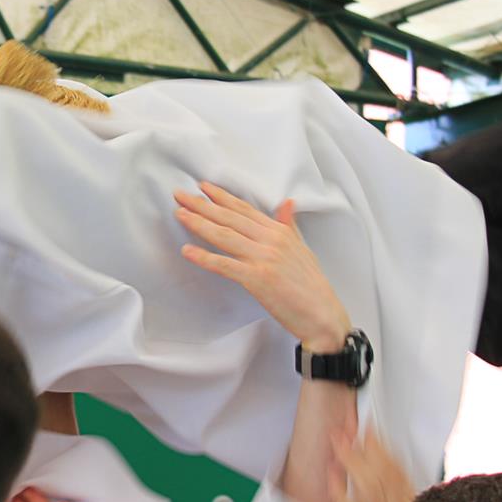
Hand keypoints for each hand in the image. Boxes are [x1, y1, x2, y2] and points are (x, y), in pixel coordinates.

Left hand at [176, 183, 349, 351]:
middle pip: (230, 218)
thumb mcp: (302, 249)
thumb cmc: (312, 286)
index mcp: (279, 232)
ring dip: (199, 224)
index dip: (222, 197)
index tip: (203, 187)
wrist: (322, 315)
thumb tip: (287, 203)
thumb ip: (289, 226)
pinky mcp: (257, 279)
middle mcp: (270, 240)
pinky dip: (204, 257)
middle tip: (180, 194)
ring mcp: (263, 258)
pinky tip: (187, 250)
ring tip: (179, 214)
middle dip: (202, 205)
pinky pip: (225, 265)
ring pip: (224, 236)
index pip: (245, 209)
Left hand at [331, 430, 413, 501]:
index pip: (398, 471)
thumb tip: (400, 485)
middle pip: (379, 473)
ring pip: (365, 487)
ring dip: (350, 461)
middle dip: (363, 447)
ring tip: (338, 439)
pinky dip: (341, 492)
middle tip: (348, 425)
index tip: (371, 428)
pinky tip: (332, 475)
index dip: (383, 447)